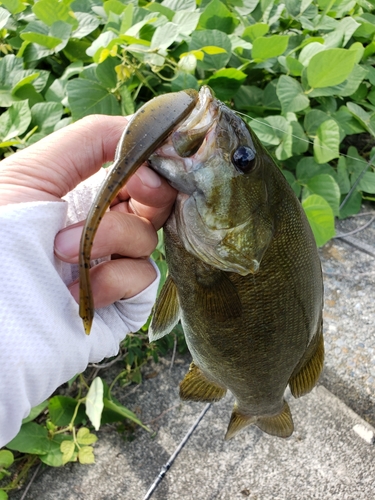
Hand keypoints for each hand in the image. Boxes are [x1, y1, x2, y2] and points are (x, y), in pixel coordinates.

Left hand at [0, 114, 176, 307]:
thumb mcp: (34, 171)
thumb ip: (91, 139)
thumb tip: (145, 129)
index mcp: (85, 195)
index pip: (136, 171)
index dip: (151, 163)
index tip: (148, 165)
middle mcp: (105, 227)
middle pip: (156, 202)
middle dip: (149, 193)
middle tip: (131, 194)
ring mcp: (114, 264)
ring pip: (148, 238)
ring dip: (109, 238)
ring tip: (60, 252)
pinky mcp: (122, 300)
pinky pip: (143, 277)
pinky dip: (111, 280)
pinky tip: (77, 291)